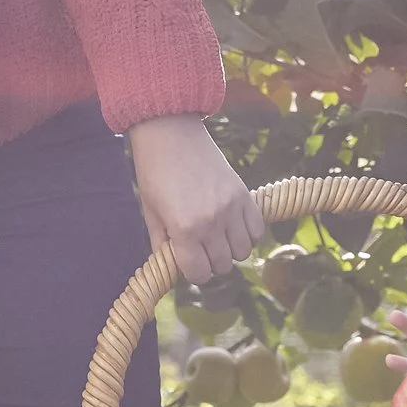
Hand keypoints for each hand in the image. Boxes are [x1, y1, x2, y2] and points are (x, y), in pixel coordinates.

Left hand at [130, 114, 262, 284]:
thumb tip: (172, 267)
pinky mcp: (244, 194)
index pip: (199, 274)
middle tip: (201, 247)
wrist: (170, 133)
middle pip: (223, 265)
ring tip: (218, 237)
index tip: (188, 261)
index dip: (193, 272)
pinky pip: (257, 230)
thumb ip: (162, 245)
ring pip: (243, 252)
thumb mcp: (150, 213)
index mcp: (184, 230)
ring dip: (231, 250)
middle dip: (211, 262)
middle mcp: (211, 222)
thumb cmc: (154, 173)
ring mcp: (231, 208)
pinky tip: (233, 226)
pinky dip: (247, 234)